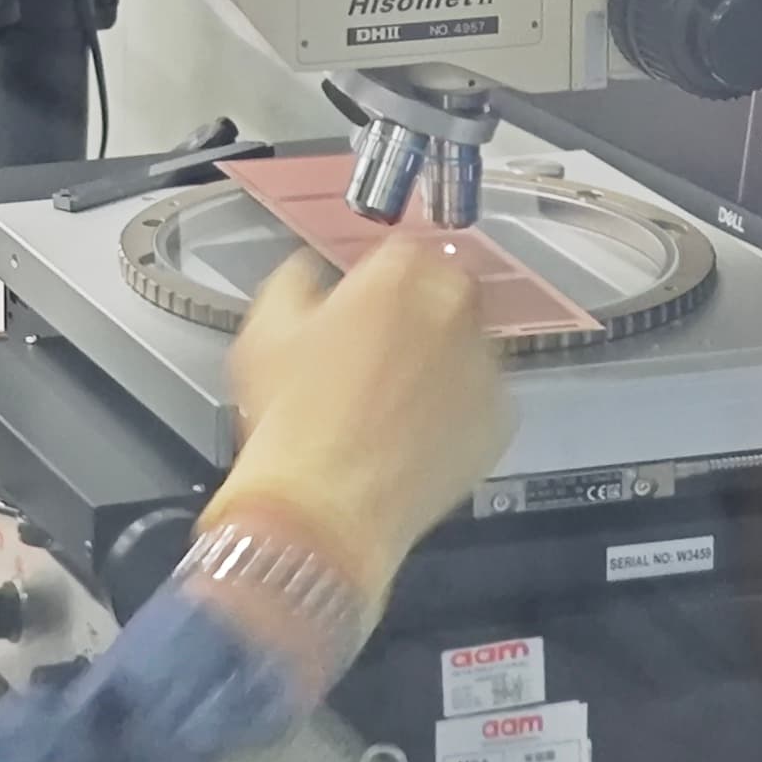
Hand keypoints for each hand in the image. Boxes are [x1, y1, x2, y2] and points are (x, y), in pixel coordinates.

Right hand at [206, 233, 514, 608]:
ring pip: (470, 345)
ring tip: (400, 399)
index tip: (368, 299)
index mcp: (394, 280)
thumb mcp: (264, 333)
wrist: (325, 509)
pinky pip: (485, 399)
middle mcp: (450, 315)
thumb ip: (296, 284)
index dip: (381, 277)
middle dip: (422, 310)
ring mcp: (482, 370)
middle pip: (447, 290)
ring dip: (445, 359)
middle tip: (386, 346)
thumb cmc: (292, 421)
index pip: (404, 252)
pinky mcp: (498, 423)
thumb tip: (310, 279)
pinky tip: (419, 431)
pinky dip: (461, 408)